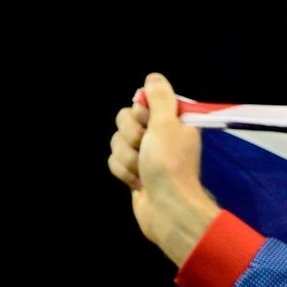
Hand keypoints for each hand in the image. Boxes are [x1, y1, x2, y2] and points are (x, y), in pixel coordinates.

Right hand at [109, 73, 220, 266]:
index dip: (140, 114)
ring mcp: (146, 155)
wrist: (168, 208)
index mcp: (172, 122)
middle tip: (147, 150)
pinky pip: (114, 161)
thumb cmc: (170, 166)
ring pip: (116, 142)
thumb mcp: (167, 124)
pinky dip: (123, 172)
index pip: (141, 103)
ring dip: (128, 157)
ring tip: (145, 171)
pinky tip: (139, 183)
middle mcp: (159, 137)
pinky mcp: (135, 172)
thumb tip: (154, 77)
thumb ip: (160, 98)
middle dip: (131, 137)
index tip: (149, 124)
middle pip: (124, 120)